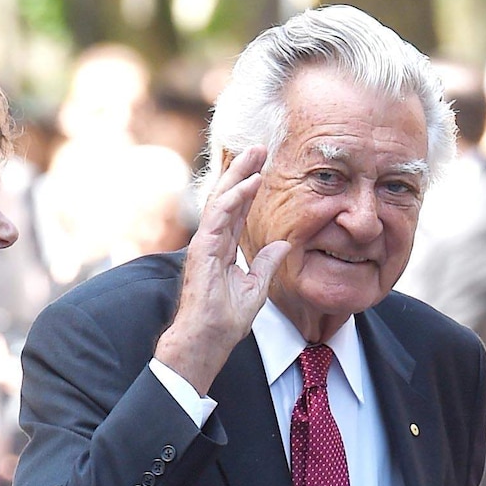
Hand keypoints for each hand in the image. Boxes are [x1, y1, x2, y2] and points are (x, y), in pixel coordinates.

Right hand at [154, 145, 289, 394]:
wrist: (207, 339)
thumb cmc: (225, 321)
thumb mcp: (256, 289)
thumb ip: (267, 265)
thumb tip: (283, 245)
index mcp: (223, 249)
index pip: (238, 210)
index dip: (250, 187)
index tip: (264, 166)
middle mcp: (212, 241)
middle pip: (229, 197)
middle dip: (243, 170)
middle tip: (260, 147)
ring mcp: (205, 243)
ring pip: (221, 199)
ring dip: (239, 174)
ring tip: (256, 153)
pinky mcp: (202, 248)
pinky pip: (219, 215)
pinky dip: (235, 196)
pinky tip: (251, 182)